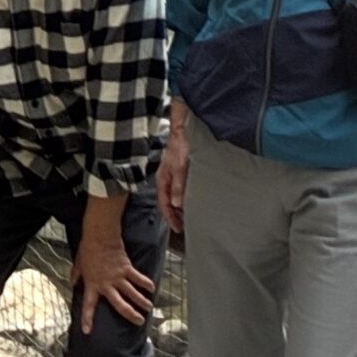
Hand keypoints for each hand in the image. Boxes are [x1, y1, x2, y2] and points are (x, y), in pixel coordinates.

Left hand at [72, 234, 155, 334]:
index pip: (89, 305)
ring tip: (149, 309)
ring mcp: (118, 277)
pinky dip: (146, 283)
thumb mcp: (78, 264)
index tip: (87, 331)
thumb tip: (72, 284)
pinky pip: (138, 278)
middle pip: (120, 304)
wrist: (99, 236)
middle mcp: (107, 284)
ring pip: (132, 293)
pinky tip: (152, 288)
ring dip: (142, 302)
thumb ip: (76, 276)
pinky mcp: (126, 268)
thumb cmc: (87, 250)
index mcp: (93, 284)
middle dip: (130, 314)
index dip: (87, 319)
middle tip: (139, 322)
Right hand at [156, 119, 189, 235]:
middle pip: (168, 201)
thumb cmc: (180, 144)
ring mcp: (173, 174)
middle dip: (174, 215)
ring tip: (189, 216)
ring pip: (174, 196)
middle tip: (184, 226)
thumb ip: (178, 185)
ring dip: (180, 207)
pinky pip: (180, 189)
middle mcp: (166, 178)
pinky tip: (193, 199)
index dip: (170, 217)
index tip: (178, 228)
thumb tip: (176, 203)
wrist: (184, 128)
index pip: (164, 203)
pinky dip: (185, 197)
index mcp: (162, 178)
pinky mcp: (180, 170)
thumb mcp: (180, 166)